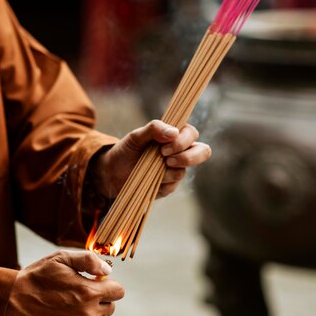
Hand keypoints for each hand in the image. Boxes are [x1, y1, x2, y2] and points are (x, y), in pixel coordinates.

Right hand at [4, 250, 124, 315]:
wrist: (13, 299)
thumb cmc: (39, 275)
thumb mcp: (62, 258)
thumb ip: (89, 261)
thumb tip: (108, 270)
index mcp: (89, 292)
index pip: (118, 291)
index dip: (108, 284)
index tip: (95, 281)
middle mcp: (87, 314)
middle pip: (110, 308)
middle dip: (99, 299)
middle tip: (79, 291)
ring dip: (89, 313)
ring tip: (69, 304)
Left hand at [90, 120, 210, 198]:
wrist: (113, 171)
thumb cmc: (127, 149)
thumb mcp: (136, 136)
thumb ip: (153, 129)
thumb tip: (173, 132)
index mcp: (174, 136)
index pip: (192, 133)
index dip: (183, 140)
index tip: (164, 147)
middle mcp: (180, 152)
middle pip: (203, 151)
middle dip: (188, 157)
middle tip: (166, 160)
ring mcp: (176, 169)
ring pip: (183, 171)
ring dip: (165, 171)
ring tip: (151, 169)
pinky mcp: (169, 185)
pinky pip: (172, 185)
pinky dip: (159, 182)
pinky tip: (149, 179)